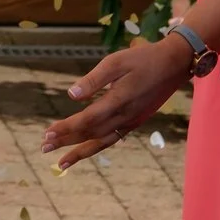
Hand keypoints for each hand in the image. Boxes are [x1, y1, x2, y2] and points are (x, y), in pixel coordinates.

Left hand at [43, 36, 192, 169]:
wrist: (175, 65)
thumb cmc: (143, 58)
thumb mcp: (116, 62)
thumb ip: (93, 80)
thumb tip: (72, 95)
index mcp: (118, 101)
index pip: (87, 120)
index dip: (66, 128)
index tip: (47, 134)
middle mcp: (125, 116)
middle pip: (91, 134)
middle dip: (66, 142)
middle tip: (44, 148)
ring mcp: (132, 121)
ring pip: (102, 141)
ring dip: (80, 151)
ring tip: (62, 161)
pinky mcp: (136, 121)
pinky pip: (113, 138)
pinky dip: (98, 146)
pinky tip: (86, 149)